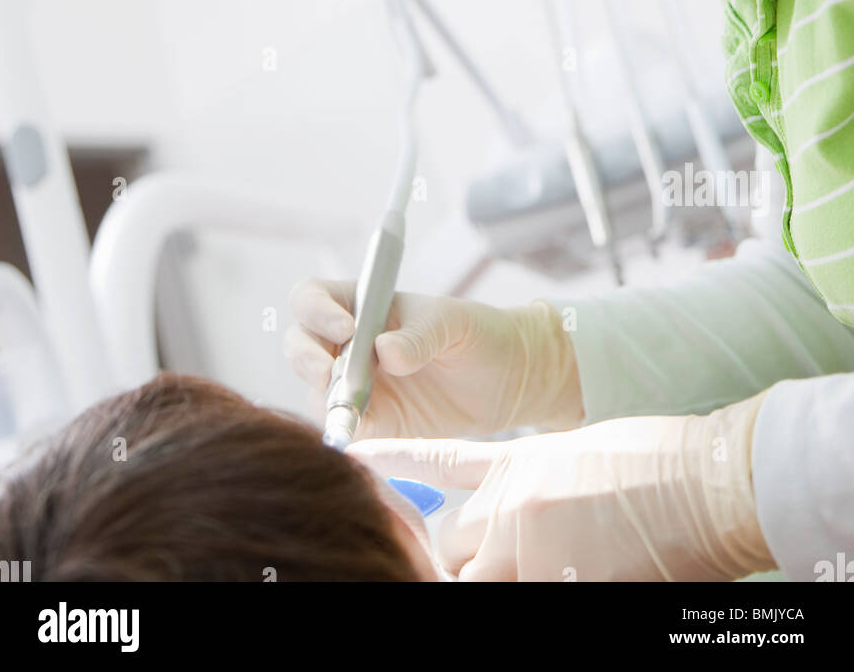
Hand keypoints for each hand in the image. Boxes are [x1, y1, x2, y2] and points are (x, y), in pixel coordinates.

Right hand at [285, 279, 581, 439]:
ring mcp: (355, 384)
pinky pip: (342, 429)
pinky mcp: (372, 423)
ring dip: (326, 400)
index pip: (311, 297)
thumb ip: (422, 334)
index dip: (315, 311)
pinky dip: (343, 434)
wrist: (508, 380)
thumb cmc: (480, 334)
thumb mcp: (457, 323)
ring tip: (360, 411)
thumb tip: (386, 353)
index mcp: (362, 304)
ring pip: (313, 391)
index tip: (345, 328)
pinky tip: (363, 437)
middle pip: (299, 345)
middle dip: (307, 359)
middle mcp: (348, 343)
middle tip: (332, 376)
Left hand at [349, 393, 774, 580]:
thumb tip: (516, 510)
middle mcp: (508, 509)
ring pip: (469, 582)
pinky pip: (514, 601)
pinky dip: (530, 593)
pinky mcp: (559, 587)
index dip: (390, 464)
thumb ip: (533, 482)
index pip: (433, 463)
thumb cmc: (656, 461)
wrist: (702, 482)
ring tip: (516, 568)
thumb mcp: (578, 456)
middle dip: (450, 558)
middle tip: (468, 561)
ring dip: (482, 581)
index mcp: (514, 464)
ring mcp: (529, 553)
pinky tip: (565, 579)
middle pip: (445, 544)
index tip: (354, 459)